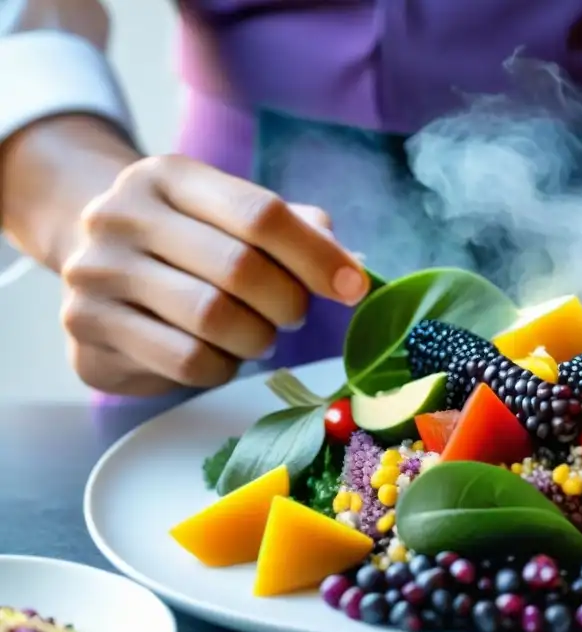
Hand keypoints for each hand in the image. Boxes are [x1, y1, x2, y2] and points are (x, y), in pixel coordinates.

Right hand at [60, 154, 367, 395]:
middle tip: (294, 315)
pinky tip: (219, 354)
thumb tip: (354, 269)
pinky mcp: (89, 329)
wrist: (94, 264)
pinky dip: (222, 367)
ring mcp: (95, 272)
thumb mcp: (235, 218)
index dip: (317, 256)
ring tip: (256, 333)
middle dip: (288, 303)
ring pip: (213, 321)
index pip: (259, 214)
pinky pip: (187, 362)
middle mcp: (121, 216)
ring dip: (257, 338)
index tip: (353, 288)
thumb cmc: (188, 243)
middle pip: (239, 269)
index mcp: (168, 176)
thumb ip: (296, 232)